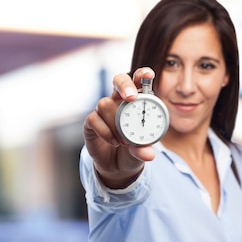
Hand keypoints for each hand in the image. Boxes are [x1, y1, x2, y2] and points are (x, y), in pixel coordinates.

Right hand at [83, 68, 156, 187]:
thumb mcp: (142, 151)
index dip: (143, 75)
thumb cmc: (134, 151)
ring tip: (125, 141)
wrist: (117, 167)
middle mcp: (119, 101)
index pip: (139, 82)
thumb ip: (144, 150)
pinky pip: (94, 119)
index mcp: (137, 102)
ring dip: (116, 123)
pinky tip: (114, 142)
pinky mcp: (91, 122)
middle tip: (130, 97)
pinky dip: (105, 132)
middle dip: (124, 85)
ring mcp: (104, 110)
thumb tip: (149, 154)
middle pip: (119, 80)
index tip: (149, 75)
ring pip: (105, 104)